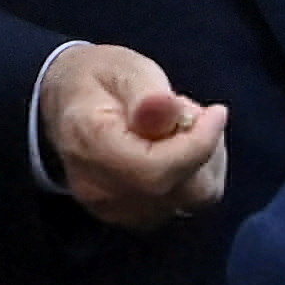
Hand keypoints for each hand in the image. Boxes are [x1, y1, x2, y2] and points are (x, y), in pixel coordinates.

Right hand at [38, 41, 230, 229]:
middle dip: (204, 151)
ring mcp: (113, 209)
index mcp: (92, 146)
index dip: (198, 145)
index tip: (217, 112)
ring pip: (187, 202)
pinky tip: (178, 148)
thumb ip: (146, 93)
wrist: (68, 103)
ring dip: (203, 163)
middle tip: (191, 113)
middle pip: (179, 193)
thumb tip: (168, 111)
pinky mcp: (129, 215)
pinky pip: (180, 205)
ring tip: (182, 128)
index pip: (157, 170)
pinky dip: (192, 177)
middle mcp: (99, 189)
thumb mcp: (123, 69)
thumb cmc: (99, 79)